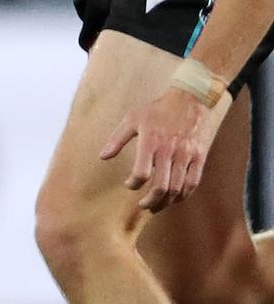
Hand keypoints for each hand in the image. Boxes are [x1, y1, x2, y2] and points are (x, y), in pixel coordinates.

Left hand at [100, 87, 227, 211]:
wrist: (193, 97)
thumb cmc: (159, 108)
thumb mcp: (133, 118)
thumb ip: (117, 139)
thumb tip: (103, 157)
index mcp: (151, 142)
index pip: (141, 173)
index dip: (133, 184)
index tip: (129, 184)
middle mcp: (170, 150)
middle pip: (161, 186)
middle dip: (150, 201)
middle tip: (143, 205)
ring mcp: (187, 154)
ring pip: (177, 188)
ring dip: (166, 201)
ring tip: (156, 206)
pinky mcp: (200, 156)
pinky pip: (193, 182)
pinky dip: (184, 194)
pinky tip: (174, 198)